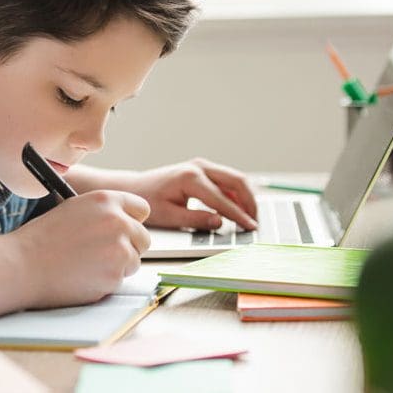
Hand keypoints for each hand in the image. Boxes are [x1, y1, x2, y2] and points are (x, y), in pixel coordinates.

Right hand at [9, 190, 149, 307]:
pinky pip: (120, 280)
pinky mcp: (115, 275)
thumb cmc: (41, 238)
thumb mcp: (73, 209)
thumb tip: (125, 222)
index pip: (141, 208)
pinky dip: (106, 282)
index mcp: (105, 200)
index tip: (125, 229)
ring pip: (134, 261)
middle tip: (103, 253)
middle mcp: (118, 221)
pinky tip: (83, 276)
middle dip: (128, 246)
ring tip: (87, 264)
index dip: (132, 221)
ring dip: (117, 266)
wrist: (23, 265)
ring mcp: (119, 250)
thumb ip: (102, 212)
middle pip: (143, 238)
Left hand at [128, 158, 257, 230]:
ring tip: (250, 217)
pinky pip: (226, 180)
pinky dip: (236, 193)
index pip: (222, 200)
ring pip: (235, 178)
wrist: (137, 187)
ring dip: (245, 196)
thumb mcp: (169, 216)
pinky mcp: (203, 169)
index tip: (251, 228)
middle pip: (237, 181)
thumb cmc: (149, 202)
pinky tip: (238, 209)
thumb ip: (196, 220)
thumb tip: (221, 223)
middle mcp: (199, 167)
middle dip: (250, 202)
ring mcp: (202, 165)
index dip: (239, 216)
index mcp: (190, 178)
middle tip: (255, 222)